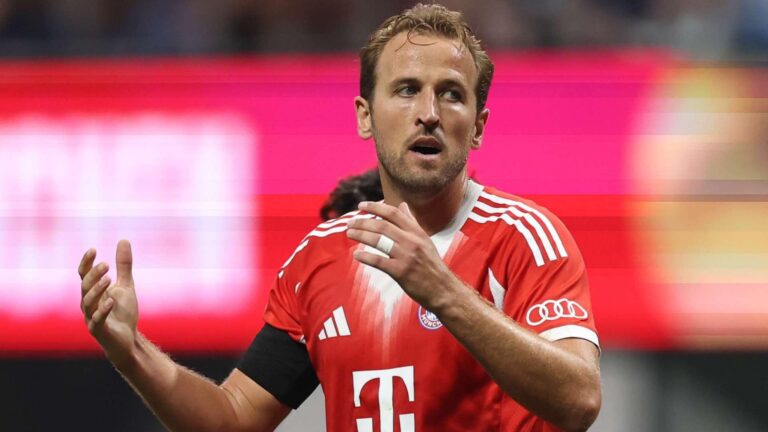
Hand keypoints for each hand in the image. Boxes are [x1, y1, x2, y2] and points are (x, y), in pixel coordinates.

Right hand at [78, 239, 138, 363]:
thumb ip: (124, 265)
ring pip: (88, 303)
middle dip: (94, 275)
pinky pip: (97, 320)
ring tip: (109, 278)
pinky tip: (111, 301)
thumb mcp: (126, 285)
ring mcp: (91, 317)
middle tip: (106, 264)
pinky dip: (103, 310)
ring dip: (97, 290)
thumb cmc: (123, 312)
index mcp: (93, 292)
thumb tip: (123, 240)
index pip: (84, 274)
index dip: (86, 262)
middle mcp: (88, 303)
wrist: (128, 339)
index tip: (93, 249)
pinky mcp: (99, 330)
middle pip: (85, 287)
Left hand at [346, 201, 455, 309]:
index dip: (375, 207)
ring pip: (378, 240)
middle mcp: (411, 241)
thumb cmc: (431, 264)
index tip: (361, 205)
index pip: (393, 213)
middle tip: (350, 223)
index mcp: (417, 232)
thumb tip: (402, 205)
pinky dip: (365, 257)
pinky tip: (356, 255)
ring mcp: (406, 256)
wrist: (442, 288)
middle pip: (382, 225)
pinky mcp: (400, 272)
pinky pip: (378, 261)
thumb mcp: (424, 240)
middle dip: (363, 222)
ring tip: (350, 233)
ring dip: (361, 235)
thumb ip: (411, 222)